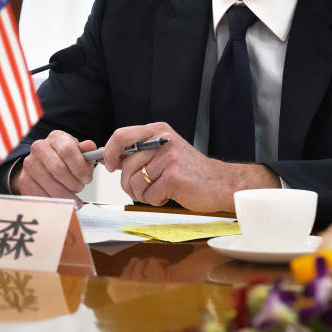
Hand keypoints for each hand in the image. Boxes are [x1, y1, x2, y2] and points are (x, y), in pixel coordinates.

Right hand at [15, 130, 97, 203]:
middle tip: (80, 188)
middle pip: (59, 169)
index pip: (67, 150)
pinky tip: (63, 202)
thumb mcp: (78, 153)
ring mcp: (30, 164)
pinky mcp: (25, 180)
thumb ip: (86, 152)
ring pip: (51, 185)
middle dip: (74, 183)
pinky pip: (42, 196)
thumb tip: (91, 148)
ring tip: (74, 198)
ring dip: (67, 196)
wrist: (43, 165)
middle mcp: (39, 148)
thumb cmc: (65, 159)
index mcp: (56, 138)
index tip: (87, 179)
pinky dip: (56, 202)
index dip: (80, 167)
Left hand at [101, 122, 278, 211]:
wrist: (222, 183)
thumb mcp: (165, 151)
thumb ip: (141, 151)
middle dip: (128, 184)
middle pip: (126, 165)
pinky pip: (149, 195)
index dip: (109, 152)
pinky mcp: (174, 177)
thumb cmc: (191, 171)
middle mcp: (163, 140)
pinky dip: (156, 200)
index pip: (121, 135)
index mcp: (158, 131)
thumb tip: (112, 158)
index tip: (109, 165)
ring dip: (144, 194)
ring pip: (135, 183)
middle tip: (142, 188)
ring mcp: (169, 158)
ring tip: (160, 190)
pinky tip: (169, 195)